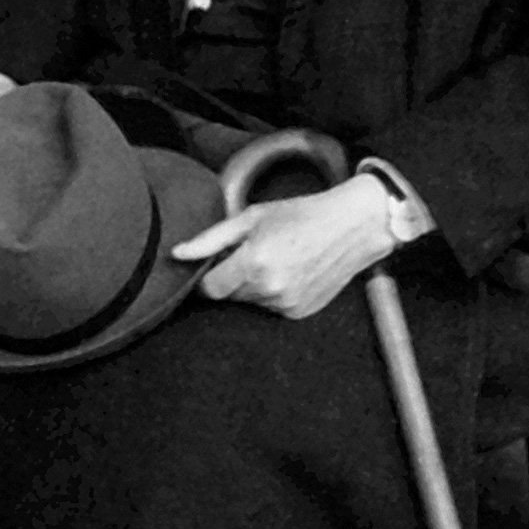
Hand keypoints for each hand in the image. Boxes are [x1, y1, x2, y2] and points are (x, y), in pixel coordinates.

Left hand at [171, 175, 393, 319]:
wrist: (351, 226)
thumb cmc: (301, 214)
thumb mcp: (251, 217)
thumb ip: (211, 239)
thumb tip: (178, 254)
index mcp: (253, 264)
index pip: (209, 289)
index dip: (207, 276)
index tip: (214, 263)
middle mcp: (269, 290)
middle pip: (230, 295)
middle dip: (233, 277)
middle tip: (253, 251)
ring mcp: (286, 305)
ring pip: (251, 302)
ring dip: (253, 286)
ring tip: (276, 258)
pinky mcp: (299, 313)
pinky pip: (272, 307)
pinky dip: (274, 293)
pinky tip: (290, 271)